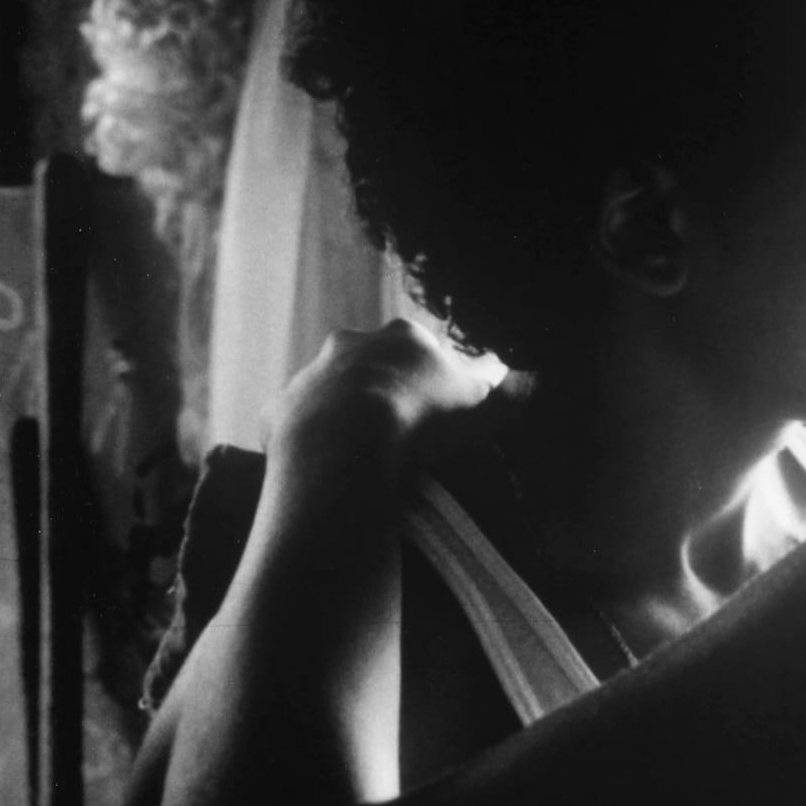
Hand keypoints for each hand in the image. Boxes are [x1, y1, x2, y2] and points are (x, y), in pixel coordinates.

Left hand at [263, 319, 489, 475]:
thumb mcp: (482, 403)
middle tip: (402, 430)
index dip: (435, 378)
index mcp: (402, 337)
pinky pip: (297, 424)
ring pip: (330, 390)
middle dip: (384, 387)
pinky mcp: (279, 410)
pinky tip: (327, 468)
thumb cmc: (423, 417)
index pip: (424, 348)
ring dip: (345, 414)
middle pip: (372, 361)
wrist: (344, 442)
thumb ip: (504, 386)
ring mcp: (310, 375)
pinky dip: (311, 442)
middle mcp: (351, 344)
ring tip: (364, 455)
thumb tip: (525, 376)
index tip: (441, 409)